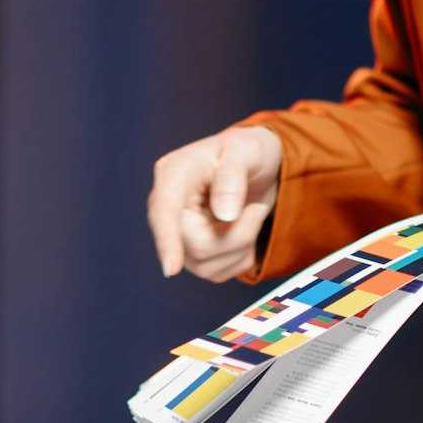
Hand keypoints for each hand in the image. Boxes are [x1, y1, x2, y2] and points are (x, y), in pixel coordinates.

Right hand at [147, 125, 282, 279]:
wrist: (255, 165)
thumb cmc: (249, 151)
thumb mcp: (248, 149)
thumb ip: (233, 176)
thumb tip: (225, 215)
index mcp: (174, 174)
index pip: (164, 211)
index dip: (166, 240)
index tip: (170, 269)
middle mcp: (168, 207)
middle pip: (195, 246)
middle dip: (237, 234)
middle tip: (257, 208)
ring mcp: (178, 234)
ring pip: (206, 265)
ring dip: (242, 244)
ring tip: (250, 212)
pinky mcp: (193, 254)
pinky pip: (218, 273)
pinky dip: (241, 256)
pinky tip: (243, 229)